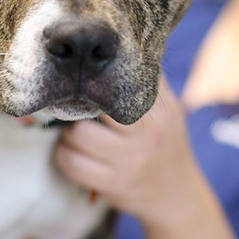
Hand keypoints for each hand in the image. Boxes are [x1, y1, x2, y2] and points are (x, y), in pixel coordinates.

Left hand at [54, 76, 197, 227]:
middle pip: (94, 107)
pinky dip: (63, 155)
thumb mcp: (168, 110)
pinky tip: (70, 152)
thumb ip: (149, 82)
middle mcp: (147, 136)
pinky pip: (72, 164)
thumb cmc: (165, 143)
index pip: (122, 84)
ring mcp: (130, 162)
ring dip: (66, 133)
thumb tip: (126, 43)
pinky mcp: (113, 185)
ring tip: (72, 132)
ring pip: (77, 135)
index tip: (83, 80)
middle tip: (73, 108)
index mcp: (160, 112)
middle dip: (77, 106)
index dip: (94, 80)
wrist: (176, 195)